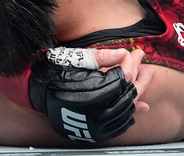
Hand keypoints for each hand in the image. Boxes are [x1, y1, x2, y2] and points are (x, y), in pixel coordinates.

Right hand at [28, 47, 151, 143]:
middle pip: (129, 94)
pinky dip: (131, 113)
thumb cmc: (54, 72)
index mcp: (93, 94)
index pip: (123, 77)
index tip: (133, 52)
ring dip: (138, 92)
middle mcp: (97, 114)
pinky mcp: (95, 131)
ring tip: (147, 78)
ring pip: (127, 109)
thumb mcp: (75, 59)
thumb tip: (123, 53)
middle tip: (147, 64)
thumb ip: (101, 57)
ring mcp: (97, 125)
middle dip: (140, 76)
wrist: (36, 92)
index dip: (130, 63)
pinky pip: (120, 124)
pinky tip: (139, 104)